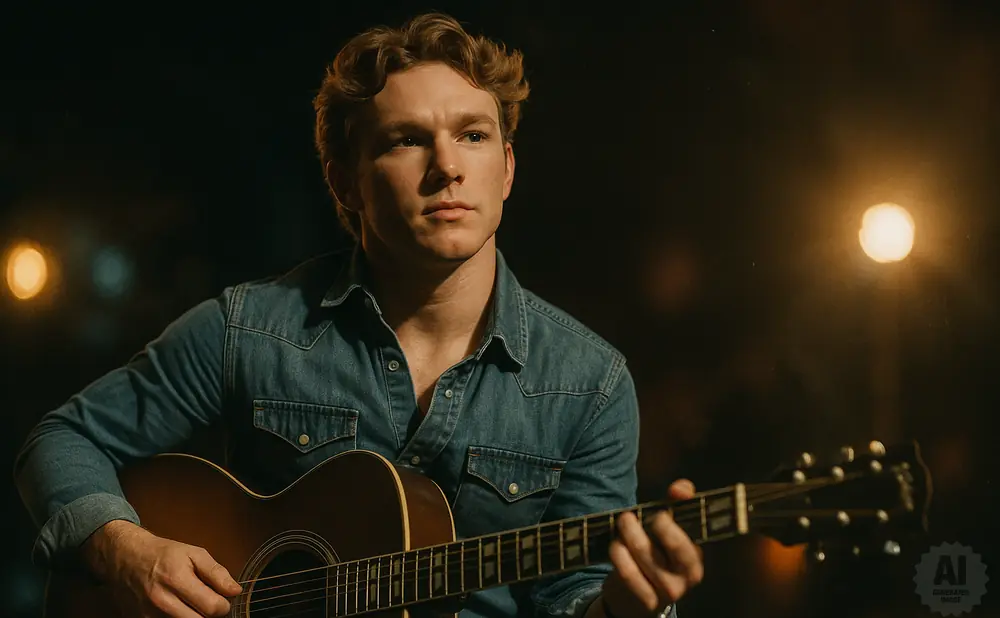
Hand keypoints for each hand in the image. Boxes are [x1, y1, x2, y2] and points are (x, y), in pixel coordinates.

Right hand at [82, 520, 242, 616]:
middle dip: (210, 614)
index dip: (224, 605)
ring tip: (192, 603)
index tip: (223, 599)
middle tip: (208, 602)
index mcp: (177, 579)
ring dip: (194, 616)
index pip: (212, 607)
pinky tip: (178, 608)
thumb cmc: (162, 553)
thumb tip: (235, 590)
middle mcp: (162, 600)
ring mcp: (150, 614)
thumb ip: (216, 573)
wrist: (125, 557)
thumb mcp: (194, 553)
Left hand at [602, 479, 703, 617]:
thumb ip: (676, 505)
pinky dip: (618, 554)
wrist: (638, 598)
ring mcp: (669, 591)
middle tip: (627, 517)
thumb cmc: (656, 555)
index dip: (670, 522)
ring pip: (642, 552)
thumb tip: (682, 487)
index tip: (657, 514)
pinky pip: (627, 571)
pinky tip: (615, 547)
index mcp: (697, 556)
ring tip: (620, 528)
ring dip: (625, 535)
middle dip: (641, 525)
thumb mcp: (668, 530)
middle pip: (663, 543)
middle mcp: (688, 577)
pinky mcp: (648, 600)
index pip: (687, 538)